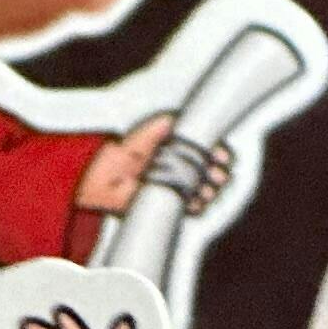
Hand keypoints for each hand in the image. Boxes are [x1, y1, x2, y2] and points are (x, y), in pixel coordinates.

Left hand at [73, 112, 230, 219]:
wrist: (106, 181)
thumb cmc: (122, 155)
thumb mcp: (141, 136)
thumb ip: (158, 128)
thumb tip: (171, 121)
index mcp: (179, 146)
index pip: (209, 148)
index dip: (218, 152)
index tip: (221, 157)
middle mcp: (183, 166)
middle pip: (214, 170)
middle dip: (218, 174)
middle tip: (215, 176)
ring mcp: (181, 185)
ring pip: (208, 190)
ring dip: (210, 191)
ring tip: (205, 191)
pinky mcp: (175, 203)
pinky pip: (195, 207)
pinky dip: (198, 206)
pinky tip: (193, 202)